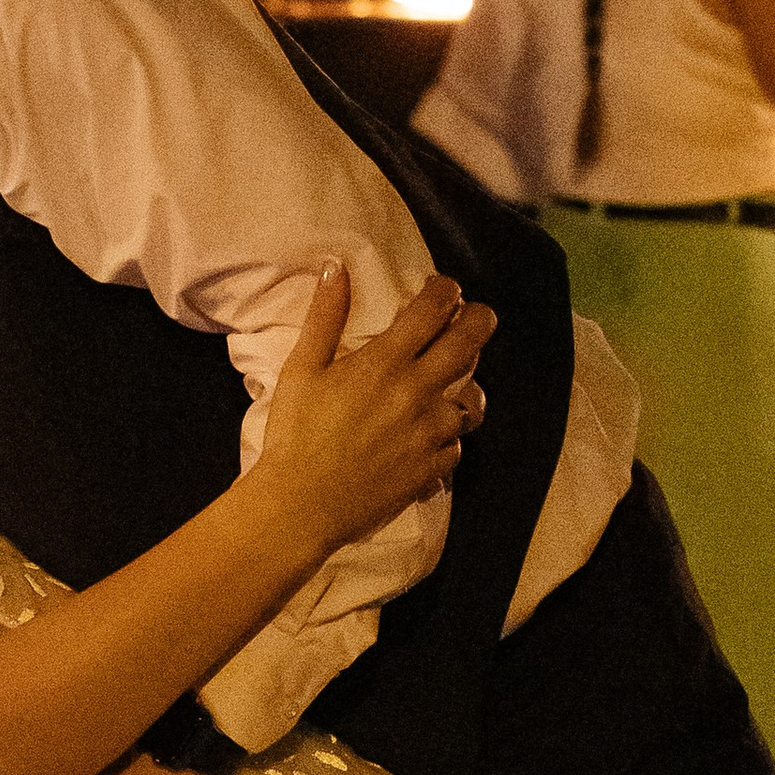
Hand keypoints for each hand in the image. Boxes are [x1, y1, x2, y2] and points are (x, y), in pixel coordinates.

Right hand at [256, 267, 494, 548]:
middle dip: (480, 319)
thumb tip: (335, 268)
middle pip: (470, 343)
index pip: (433, 309)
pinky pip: (457, 447)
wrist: (301, 506)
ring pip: (473, 400)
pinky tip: (430, 438)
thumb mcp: (301, 370)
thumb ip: (324, 317)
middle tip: (478, 315)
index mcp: (385, 363)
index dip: (446, 290)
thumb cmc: (294, 436)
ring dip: (466, 387)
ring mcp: (430, 433)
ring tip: (451, 387)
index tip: (444, 288)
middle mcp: (417, 393)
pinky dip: (448, 439)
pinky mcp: (432, 469)